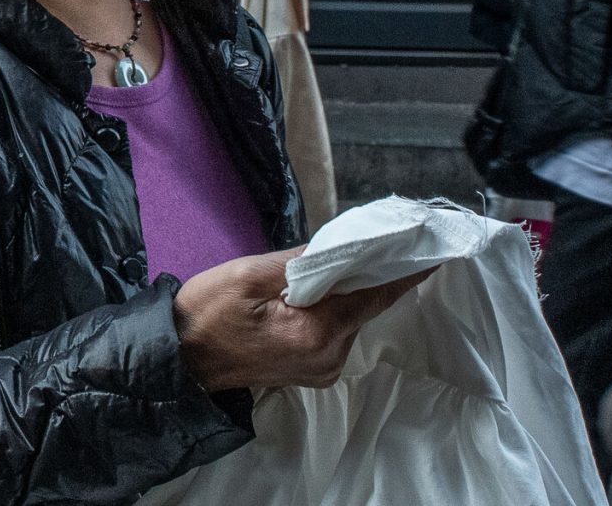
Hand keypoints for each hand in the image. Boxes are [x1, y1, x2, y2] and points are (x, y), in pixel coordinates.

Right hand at [174, 249, 436, 391]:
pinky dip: (336, 309)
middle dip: (371, 274)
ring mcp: (323, 369)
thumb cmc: (204, 314)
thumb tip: (341, 247)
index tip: (432, 249)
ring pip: (350, 318)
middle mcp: (329, 357)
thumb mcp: (245, 276)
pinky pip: (337, 331)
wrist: (180, 361)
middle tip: (381, 240)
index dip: (402, 270)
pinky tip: (321, 291)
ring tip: (341, 262)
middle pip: (364, 306)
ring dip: (349, 291)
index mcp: (315, 332)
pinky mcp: (314, 371)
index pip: (372, 294)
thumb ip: (298, 263)